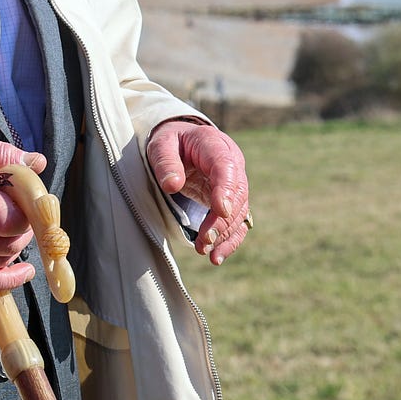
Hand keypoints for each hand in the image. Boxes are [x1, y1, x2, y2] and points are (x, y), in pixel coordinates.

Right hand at [0, 132, 46, 290]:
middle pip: (9, 243)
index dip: (26, 212)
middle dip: (23, 229)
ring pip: (0, 260)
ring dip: (14, 246)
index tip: (23, 199)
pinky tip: (24, 271)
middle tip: (18, 212)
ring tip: (8, 227)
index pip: (10, 219)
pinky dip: (8, 279)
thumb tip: (36, 163)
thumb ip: (1, 152)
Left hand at [147, 119, 250, 264]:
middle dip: (222, 221)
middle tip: (204, 240)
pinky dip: (230, 240)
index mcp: (214, 145)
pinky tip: (217, 256)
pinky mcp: (231, 200)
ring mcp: (234, 183)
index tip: (220, 210)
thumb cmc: (171, 142)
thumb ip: (166, 162)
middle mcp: (232, 163)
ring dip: (225, 234)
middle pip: (236, 194)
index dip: (225, 189)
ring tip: (205, 252)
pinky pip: (237, 221)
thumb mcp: (161, 144)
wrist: (182, 143)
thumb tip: (172, 185)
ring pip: (239, 211)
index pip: (226, 167)